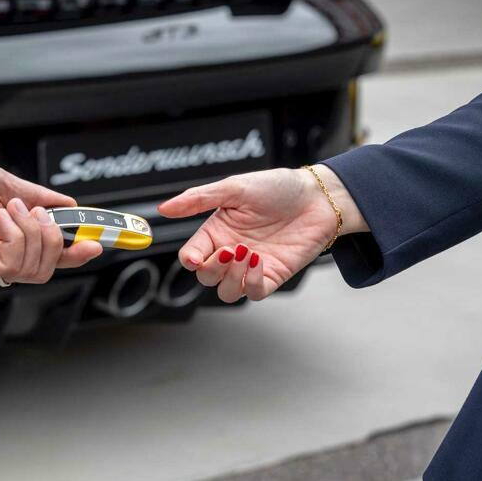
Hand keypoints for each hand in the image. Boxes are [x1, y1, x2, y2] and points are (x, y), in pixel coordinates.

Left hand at [0, 155, 102, 284]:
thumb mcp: (1, 182)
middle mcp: (0, 253)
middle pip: (51, 265)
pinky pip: (13, 264)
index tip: (101, 236)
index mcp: (9, 234)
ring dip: (36, 234)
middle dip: (60, 239)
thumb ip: (37, 197)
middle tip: (43, 214)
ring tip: (12, 209)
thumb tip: (70, 205)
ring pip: (38, 268)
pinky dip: (16, 238)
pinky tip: (1, 218)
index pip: (52, 250)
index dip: (80, 247)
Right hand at [158, 165, 366, 302]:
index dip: (189, 259)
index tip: (194, 257)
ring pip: (227, 291)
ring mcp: (251, 266)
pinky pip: (253, 292)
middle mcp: (230, 251)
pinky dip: (250, 282)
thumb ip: (198, 199)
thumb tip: (163, 208)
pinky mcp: (272, 275)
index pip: (191, 255)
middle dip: (212, 269)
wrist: (318, 197)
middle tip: (229, 250)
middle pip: (205, 278)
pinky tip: (258, 260)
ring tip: (245, 253)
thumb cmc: (278, 187)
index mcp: (216, 231)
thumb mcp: (235, 187)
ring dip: (231, 277)